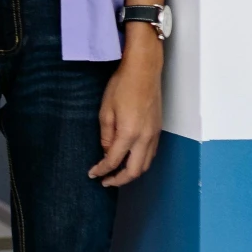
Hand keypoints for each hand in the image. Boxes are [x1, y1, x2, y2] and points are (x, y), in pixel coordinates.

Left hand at [91, 29, 164, 186]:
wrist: (144, 71)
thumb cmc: (122, 86)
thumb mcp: (106, 111)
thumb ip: (106, 135)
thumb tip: (107, 152)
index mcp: (129, 133)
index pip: (114, 161)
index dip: (102, 171)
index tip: (93, 174)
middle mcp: (145, 138)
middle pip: (135, 171)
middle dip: (119, 180)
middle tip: (105, 181)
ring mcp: (154, 134)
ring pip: (146, 164)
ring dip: (131, 173)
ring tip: (116, 173)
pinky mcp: (158, 129)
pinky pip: (151, 154)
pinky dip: (140, 162)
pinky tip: (130, 159)